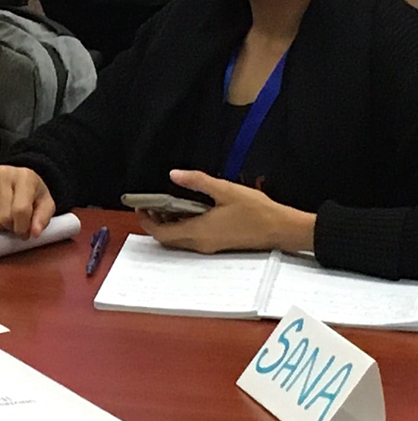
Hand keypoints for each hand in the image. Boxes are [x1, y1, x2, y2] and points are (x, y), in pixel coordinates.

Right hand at [0, 166, 56, 238]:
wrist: (19, 178)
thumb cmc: (34, 193)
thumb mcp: (46, 204)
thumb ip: (42, 218)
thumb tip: (34, 233)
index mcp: (24, 177)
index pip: (20, 210)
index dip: (22, 228)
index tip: (25, 233)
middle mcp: (3, 175)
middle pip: (3, 217)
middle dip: (11, 227)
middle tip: (16, 224)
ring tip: (6, 218)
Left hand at [138, 169, 314, 254]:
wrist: (280, 229)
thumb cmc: (256, 211)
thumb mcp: (224, 189)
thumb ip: (197, 182)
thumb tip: (174, 174)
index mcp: (199, 231)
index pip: (162, 232)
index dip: (147, 221)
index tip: (140, 206)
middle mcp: (200, 243)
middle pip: (167, 238)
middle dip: (155, 222)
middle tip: (150, 204)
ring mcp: (209, 246)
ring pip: (179, 239)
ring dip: (169, 224)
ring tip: (167, 204)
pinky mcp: (217, 245)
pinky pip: (191, 238)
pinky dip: (183, 226)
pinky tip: (188, 210)